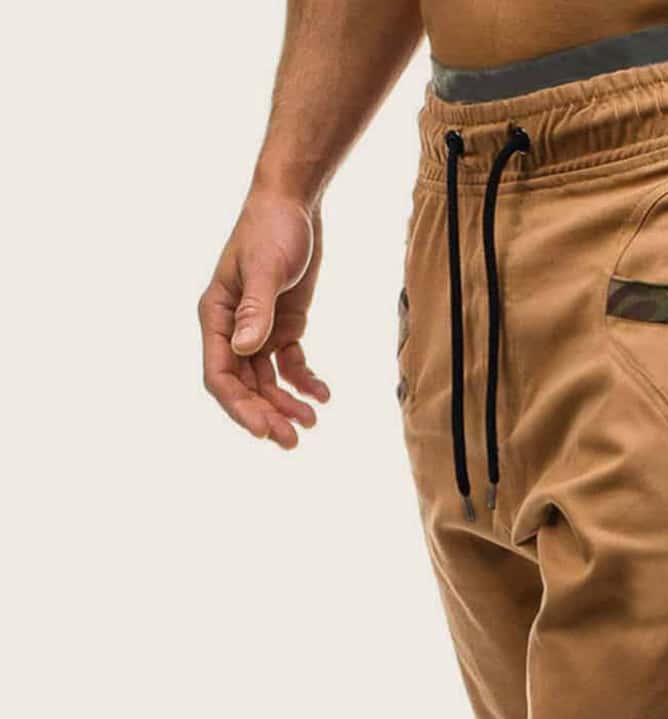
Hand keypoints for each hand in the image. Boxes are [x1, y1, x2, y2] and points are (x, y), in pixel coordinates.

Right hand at [199, 189, 329, 448]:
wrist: (295, 203)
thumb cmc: (272, 228)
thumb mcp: (265, 268)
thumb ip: (255, 310)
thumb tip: (243, 350)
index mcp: (216, 316)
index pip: (219, 375)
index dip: (239, 407)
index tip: (264, 431)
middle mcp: (232, 328)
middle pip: (243, 386)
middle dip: (265, 414)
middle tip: (293, 439)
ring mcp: (258, 329)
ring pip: (266, 381)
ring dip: (285, 404)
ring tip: (311, 422)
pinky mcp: (282, 326)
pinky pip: (289, 365)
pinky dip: (304, 382)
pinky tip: (323, 395)